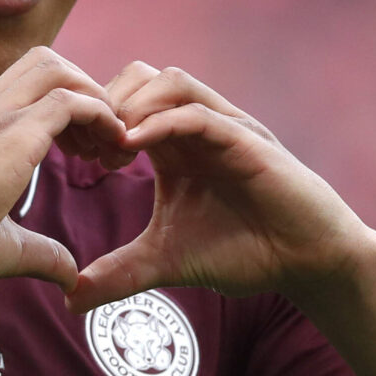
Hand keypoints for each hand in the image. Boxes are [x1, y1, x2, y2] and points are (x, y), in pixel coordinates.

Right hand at [0, 47, 133, 295]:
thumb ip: (41, 252)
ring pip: (58, 70)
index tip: (83, 151)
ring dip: (95, 98)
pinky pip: (70, 100)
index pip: (27, 86)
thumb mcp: (3, 245)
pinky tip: (113, 146)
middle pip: (45, 63)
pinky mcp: (12, 133)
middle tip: (101, 141)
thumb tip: (69, 275)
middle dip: (84, 90)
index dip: (66, 106)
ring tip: (111, 143)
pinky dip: (102, 115)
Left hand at [69, 63, 373, 312]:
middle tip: (85, 149)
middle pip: (137, 76)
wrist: (305, 261)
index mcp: (172, 144)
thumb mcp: (166, 262)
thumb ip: (119, 274)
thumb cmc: (243, 252)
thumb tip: (70, 299)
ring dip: (132, 105)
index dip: (89, 121)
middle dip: (103, 104)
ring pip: (169, 81)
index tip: (70, 157)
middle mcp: (195, 126)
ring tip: (110, 147)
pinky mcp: (247, 139)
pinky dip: (162, 122)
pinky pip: (199, 113)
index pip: (121, 103)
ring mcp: (223, 126)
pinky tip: (133, 148)